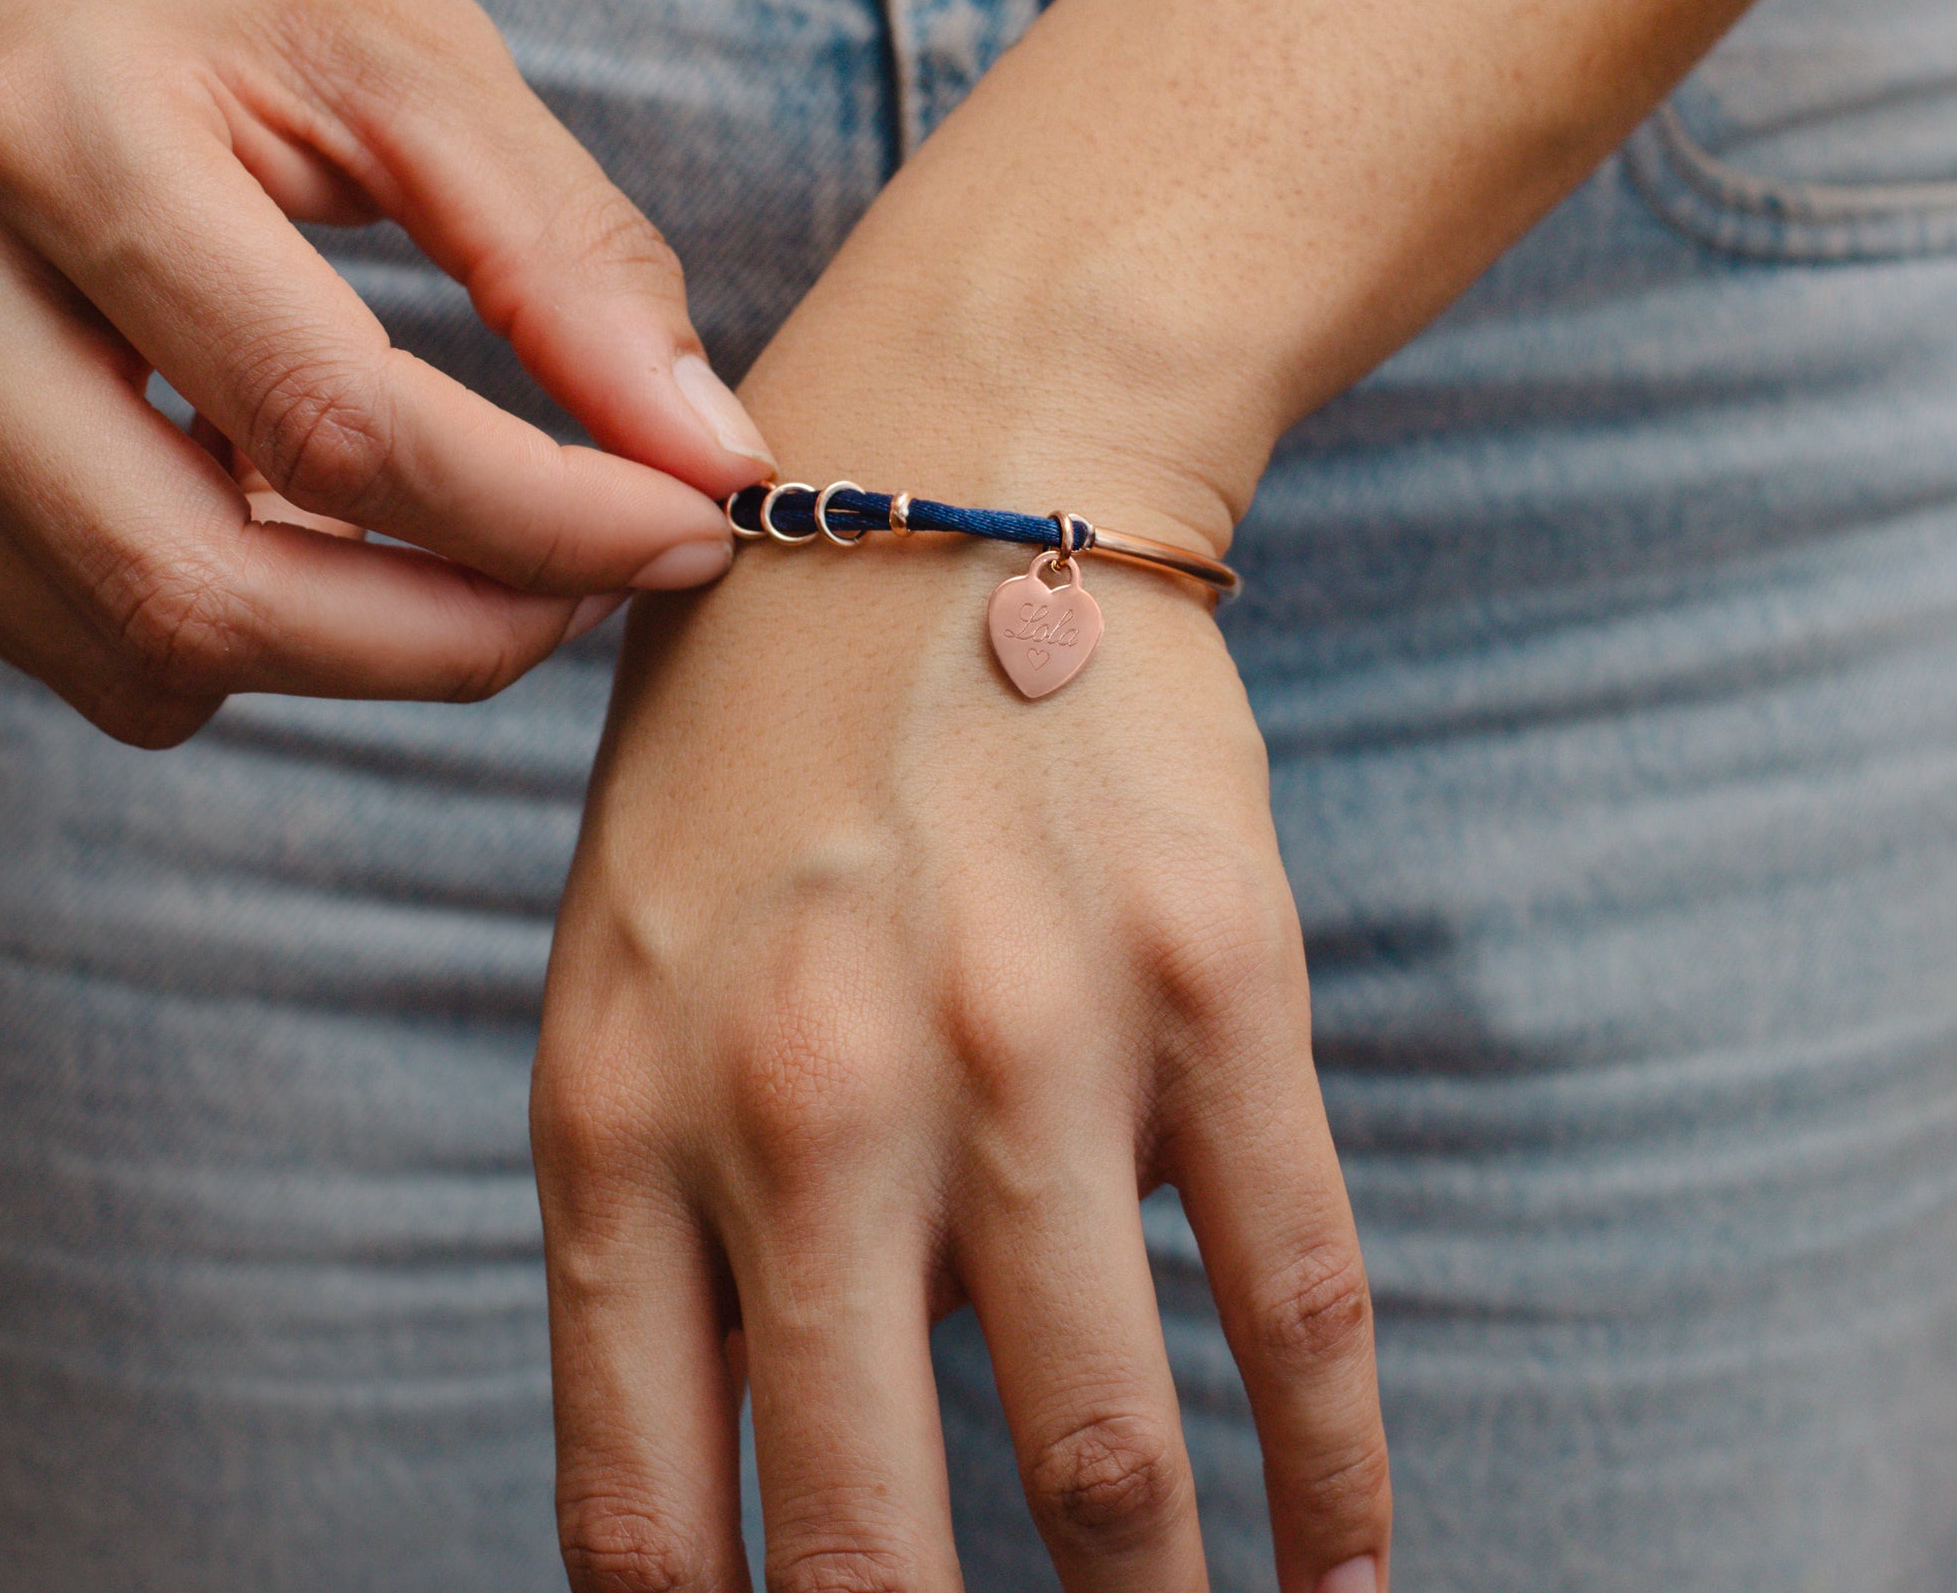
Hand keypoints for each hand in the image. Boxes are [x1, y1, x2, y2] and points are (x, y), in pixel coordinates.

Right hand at [0, 0, 771, 745]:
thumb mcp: (412, 63)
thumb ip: (570, 257)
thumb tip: (709, 455)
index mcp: (69, 141)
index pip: (334, 420)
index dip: (546, 517)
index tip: (693, 525)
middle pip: (206, 587)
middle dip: (457, 635)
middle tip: (607, 583)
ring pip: (145, 652)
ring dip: (365, 652)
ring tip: (495, 551)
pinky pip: (95, 651)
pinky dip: (257, 635)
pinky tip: (337, 541)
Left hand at [535, 533, 1389, 1592]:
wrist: (954, 474)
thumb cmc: (758, 723)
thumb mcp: (624, 941)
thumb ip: (666, 1191)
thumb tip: (780, 1463)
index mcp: (617, 1103)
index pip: (646, 1518)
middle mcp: (806, 1103)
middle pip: (874, 1557)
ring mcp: (1023, 1042)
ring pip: (1102, 1458)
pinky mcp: (1207, 977)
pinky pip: (1294, 1293)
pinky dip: (1332, 1478)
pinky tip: (1338, 1567)